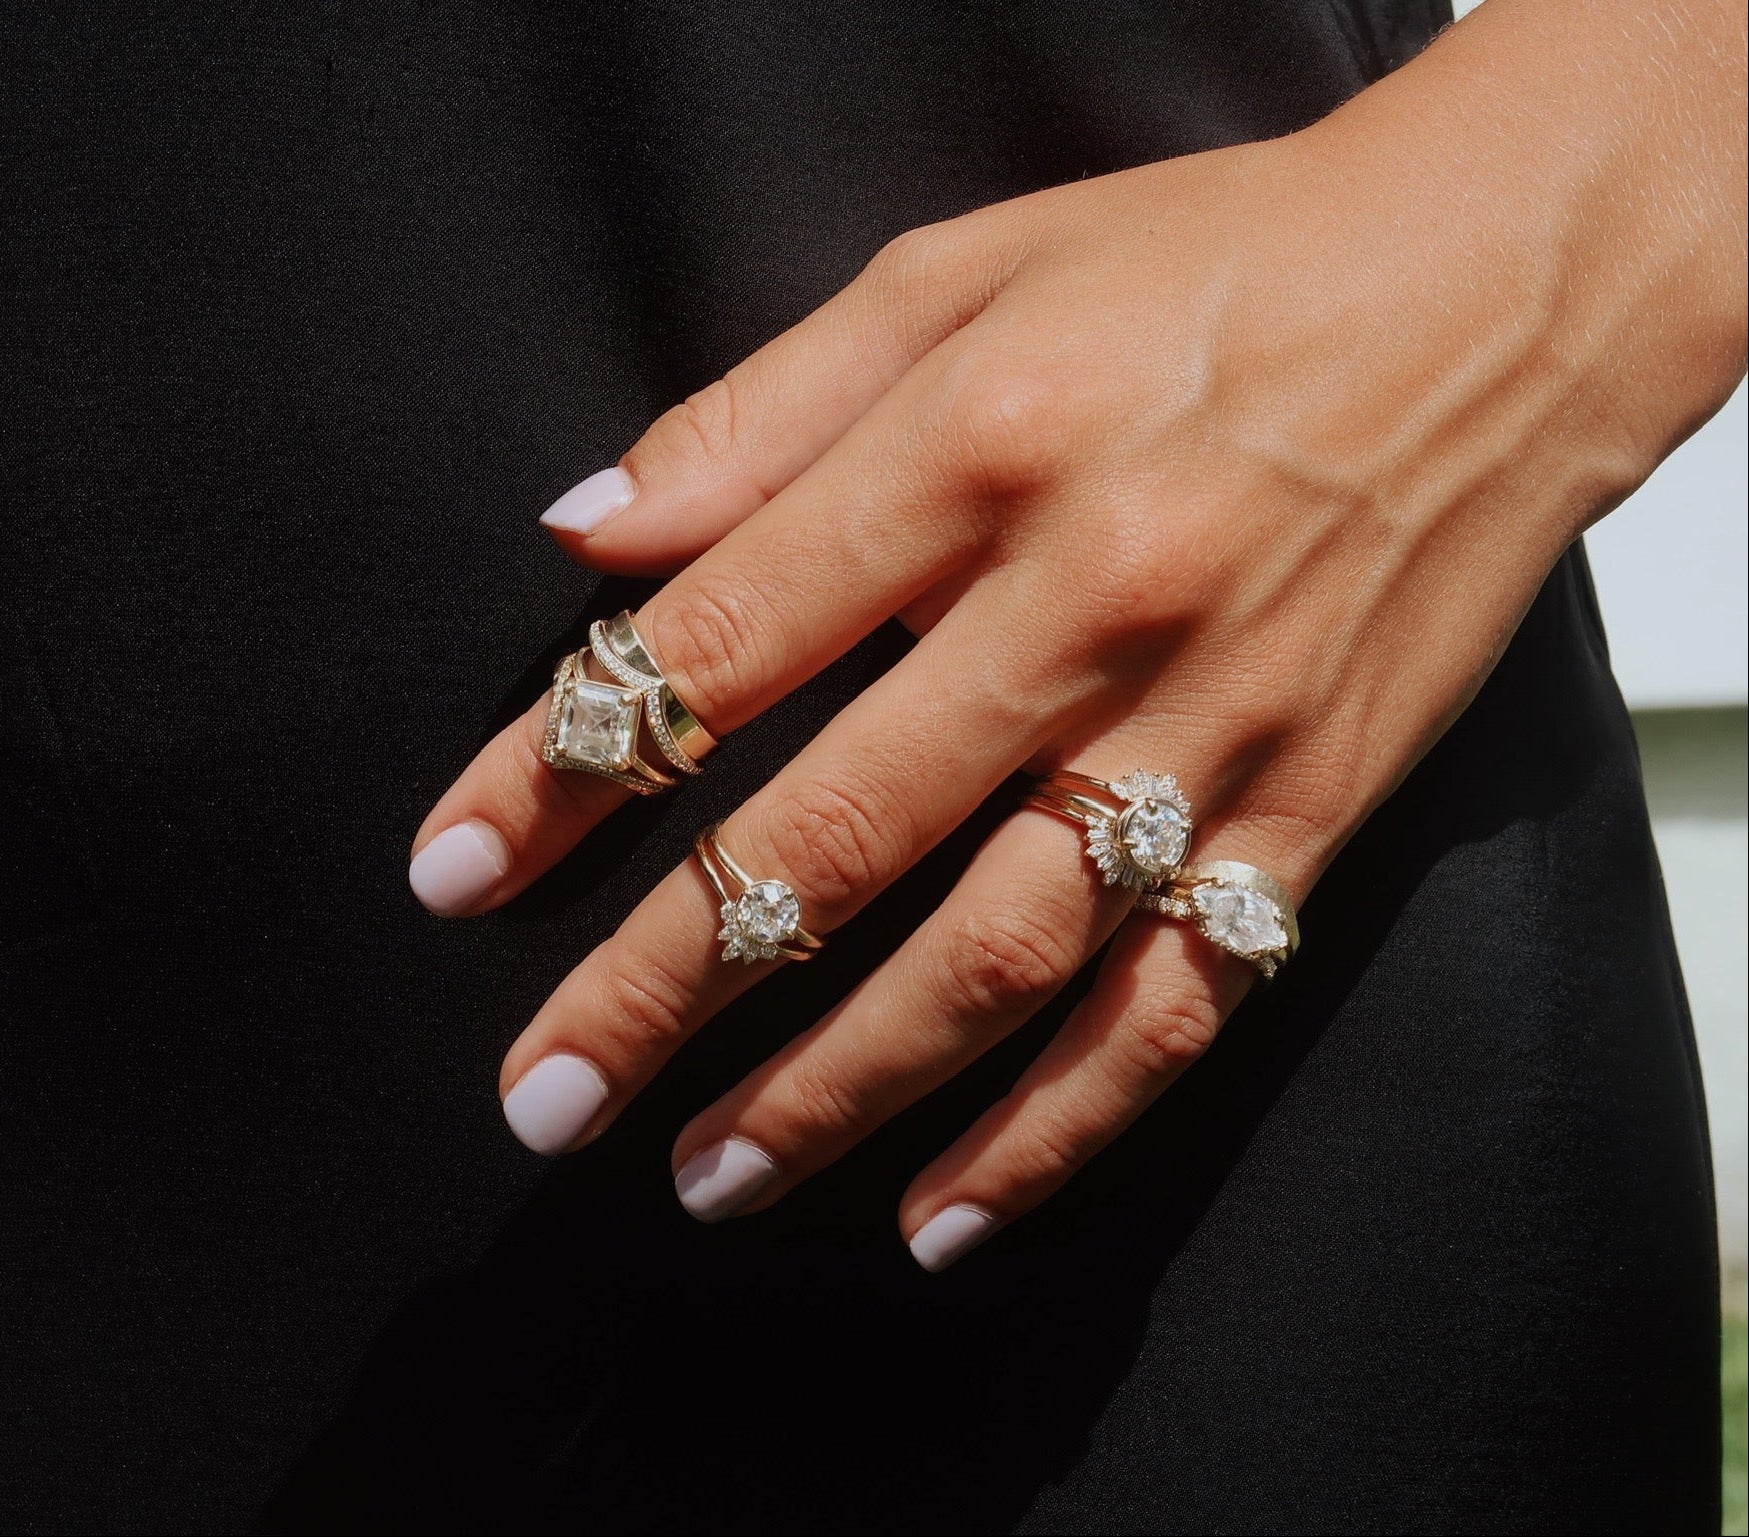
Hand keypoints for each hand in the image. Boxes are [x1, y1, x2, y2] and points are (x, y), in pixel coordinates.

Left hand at [411, 0, 1744, 1267]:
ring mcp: (1210, 728)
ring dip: (837, 1088)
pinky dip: (1060, 1129)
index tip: (455, 876)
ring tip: (710, 1177)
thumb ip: (761, 410)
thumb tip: (589, 535)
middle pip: (832, 836)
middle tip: (544, 1097)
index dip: (560, 771)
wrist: (1491, 296)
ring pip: (996, 957)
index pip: (720, 642)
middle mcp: (1085, 605)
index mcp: (975, 451)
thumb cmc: (1213, 265)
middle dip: (661, 983)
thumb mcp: (963, 269)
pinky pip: (1178, 1004)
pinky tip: (947, 1215)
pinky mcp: (1311, 810)